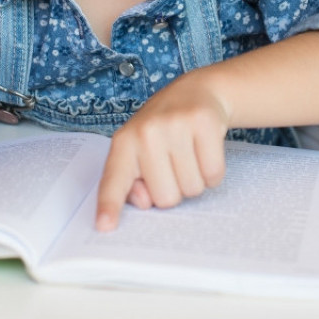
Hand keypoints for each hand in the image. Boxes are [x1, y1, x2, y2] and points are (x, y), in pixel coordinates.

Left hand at [94, 72, 230, 230]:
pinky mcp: (204, 121)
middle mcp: (146, 131)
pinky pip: (213, 174)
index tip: (105, 226)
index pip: (114, 180)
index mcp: (123, 143)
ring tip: (189, 154)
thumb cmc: (164, 130)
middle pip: (165, 198)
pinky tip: (205, 150)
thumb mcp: (141, 152)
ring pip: (192, 188)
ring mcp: (175, 124)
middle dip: (175, 189)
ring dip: (195, 179)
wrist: (196, 91)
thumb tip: (144, 201)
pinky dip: (213, 171)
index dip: (109, 205)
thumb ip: (134, 182)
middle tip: (174, 164)